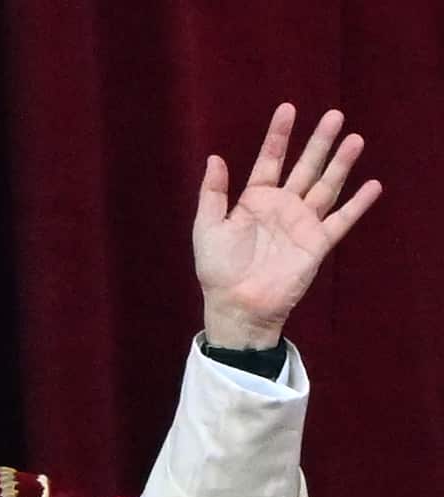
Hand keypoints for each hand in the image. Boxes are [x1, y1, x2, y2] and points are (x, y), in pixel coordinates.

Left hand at [193, 103, 381, 348]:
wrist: (237, 305)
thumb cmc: (218, 269)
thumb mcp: (207, 227)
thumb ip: (213, 193)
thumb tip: (214, 157)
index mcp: (254, 200)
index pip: (270, 160)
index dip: (279, 136)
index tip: (288, 108)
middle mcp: (282, 207)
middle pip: (305, 167)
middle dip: (319, 142)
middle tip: (334, 115)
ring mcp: (302, 224)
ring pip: (326, 186)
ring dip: (341, 164)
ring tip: (355, 139)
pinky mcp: (317, 244)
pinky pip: (341, 220)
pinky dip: (358, 204)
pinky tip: (373, 185)